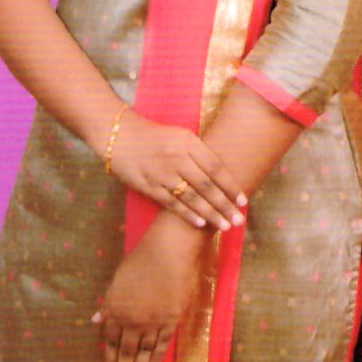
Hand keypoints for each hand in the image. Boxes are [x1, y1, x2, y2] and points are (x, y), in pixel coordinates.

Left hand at [90, 212, 204, 361]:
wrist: (168, 252)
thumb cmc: (140, 259)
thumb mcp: (118, 280)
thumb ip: (109, 303)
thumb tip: (96, 320)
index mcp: (116, 309)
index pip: (111, 341)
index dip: (109, 359)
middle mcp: (132, 319)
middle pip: (126, 352)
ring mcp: (152, 321)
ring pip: (143, 352)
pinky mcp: (170, 319)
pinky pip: (162, 343)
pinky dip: (156, 356)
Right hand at [108, 108, 247, 231]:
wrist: (118, 136)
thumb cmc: (153, 136)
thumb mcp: (179, 135)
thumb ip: (198, 153)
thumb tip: (222, 178)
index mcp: (187, 142)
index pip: (215, 167)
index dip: (231, 186)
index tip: (243, 200)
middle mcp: (176, 157)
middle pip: (207, 186)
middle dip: (225, 205)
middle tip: (238, 220)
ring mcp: (162, 173)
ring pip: (192, 198)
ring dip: (210, 214)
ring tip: (224, 226)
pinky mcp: (149, 186)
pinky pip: (172, 204)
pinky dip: (188, 215)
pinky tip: (201, 224)